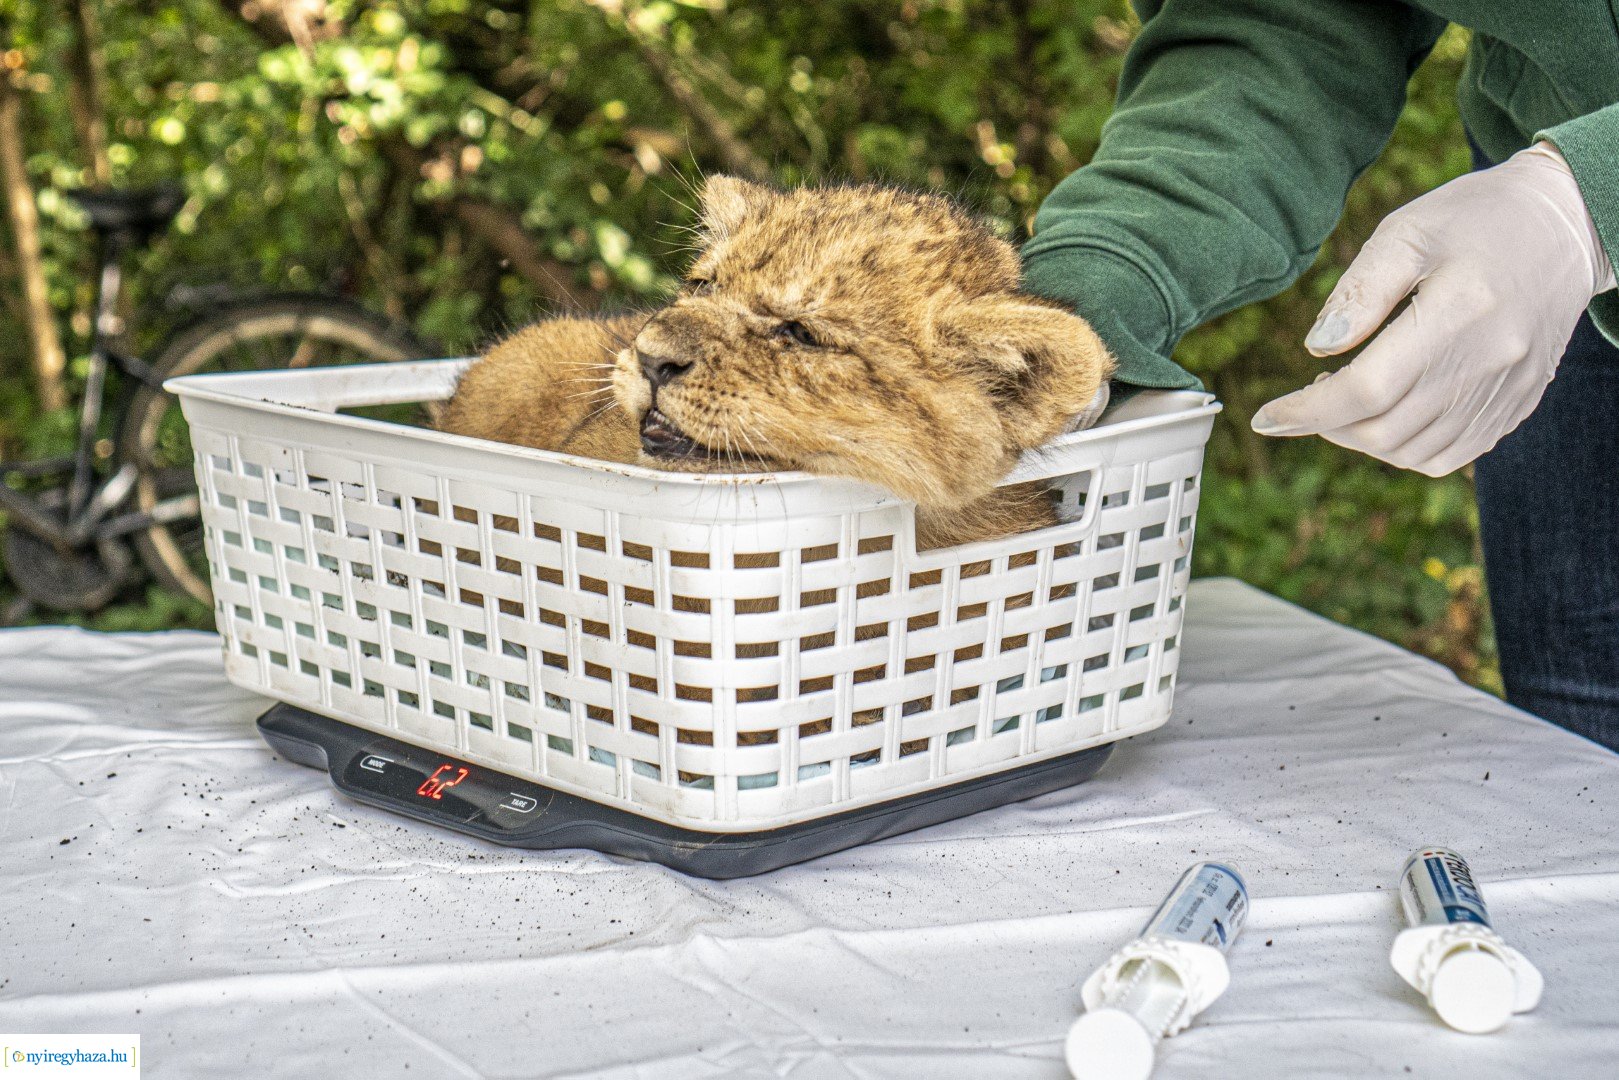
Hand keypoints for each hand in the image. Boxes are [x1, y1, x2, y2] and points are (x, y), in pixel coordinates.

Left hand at [1251, 142, 1615, 475]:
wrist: (1566, 227)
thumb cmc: (1475, 220)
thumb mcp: (1408, 232)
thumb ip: (1359, 291)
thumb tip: (1317, 348)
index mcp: (1460, 312)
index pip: (1368, 390)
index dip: (1307, 412)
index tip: (1266, 417)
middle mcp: (1490, 362)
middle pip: (1385, 430)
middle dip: (1328, 426)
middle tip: (1310, 396)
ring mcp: (1508, 391)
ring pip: (1412, 453)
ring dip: (1362, 439)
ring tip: (1345, 400)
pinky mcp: (1518, 405)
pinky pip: (1449, 456)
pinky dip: (1403, 448)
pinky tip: (1388, 414)